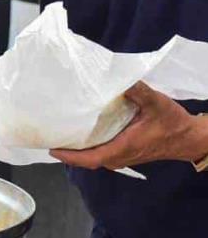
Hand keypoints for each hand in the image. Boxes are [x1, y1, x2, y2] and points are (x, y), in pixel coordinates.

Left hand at [50, 83, 207, 169]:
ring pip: (95, 157)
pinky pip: (102, 153)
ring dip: (77, 150)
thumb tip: (120, 78)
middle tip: (49, 137)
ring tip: (59, 134)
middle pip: (89, 160)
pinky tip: (80, 133)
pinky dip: (89, 147)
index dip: (72, 157)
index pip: (92, 159)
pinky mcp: (126, 151)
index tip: (53, 150)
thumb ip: (138, 91)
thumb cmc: (172, 122)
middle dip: (68, 153)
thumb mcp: (156, 103)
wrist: (188, 137)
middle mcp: (121, 155)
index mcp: (124, 147)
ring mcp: (123, 155)